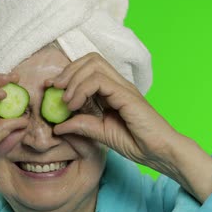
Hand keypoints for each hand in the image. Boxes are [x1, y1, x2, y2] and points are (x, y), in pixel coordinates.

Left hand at [45, 52, 183, 177]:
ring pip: (93, 64)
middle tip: (54, 89)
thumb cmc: (138, 143)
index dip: (68, 74)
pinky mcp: (126, 95)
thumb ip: (81, 126)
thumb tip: (57, 126)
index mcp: (113, 91)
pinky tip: (75, 105)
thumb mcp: (101, 134)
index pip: (89, 68)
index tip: (52, 87)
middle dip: (68, 71)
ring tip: (66, 101)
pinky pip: (99, 80)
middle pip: (90, 59)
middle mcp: (118, 84)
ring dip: (73, 79)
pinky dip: (81, 89)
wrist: (160, 153)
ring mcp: (123, 87)